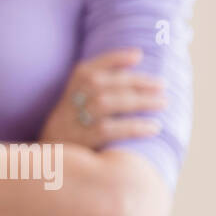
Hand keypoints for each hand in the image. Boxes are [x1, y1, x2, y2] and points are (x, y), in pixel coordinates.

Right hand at [39, 47, 166, 148]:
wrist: (52, 161)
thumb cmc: (76, 128)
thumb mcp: (79, 103)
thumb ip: (101, 86)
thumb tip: (136, 61)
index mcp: (70, 89)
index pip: (88, 69)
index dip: (113, 59)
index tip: (138, 55)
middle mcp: (69, 102)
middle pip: (100, 83)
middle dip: (134, 81)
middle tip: (161, 84)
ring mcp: (74, 122)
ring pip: (105, 103)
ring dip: (137, 101)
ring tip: (162, 102)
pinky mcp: (82, 143)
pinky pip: (109, 130)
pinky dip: (133, 126)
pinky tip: (153, 127)